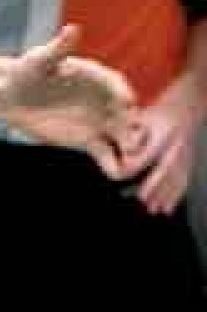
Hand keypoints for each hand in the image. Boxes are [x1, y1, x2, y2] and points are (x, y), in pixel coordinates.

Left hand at [1, 25, 137, 175]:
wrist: (10, 96)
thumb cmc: (26, 72)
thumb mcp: (40, 59)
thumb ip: (59, 48)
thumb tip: (72, 29)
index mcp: (96, 77)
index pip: (116, 85)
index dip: (123, 94)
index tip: (127, 103)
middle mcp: (104, 100)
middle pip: (125, 113)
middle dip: (132, 125)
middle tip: (133, 137)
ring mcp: (99, 121)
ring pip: (121, 135)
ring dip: (128, 147)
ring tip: (128, 157)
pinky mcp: (88, 140)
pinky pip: (105, 153)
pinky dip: (111, 163)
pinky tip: (114, 173)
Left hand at [115, 83, 202, 214]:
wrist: (191, 101)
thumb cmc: (162, 108)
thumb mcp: (145, 114)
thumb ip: (131, 128)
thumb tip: (124, 148)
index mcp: (165, 133)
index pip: (148, 153)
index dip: (134, 165)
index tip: (120, 175)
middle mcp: (177, 145)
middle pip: (165, 170)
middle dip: (154, 187)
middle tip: (144, 202)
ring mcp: (186, 153)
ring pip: (176, 178)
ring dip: (165, 196)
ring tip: (154, 210)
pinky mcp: (189, 159)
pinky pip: (183, 179)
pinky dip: (175, 195)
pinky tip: (167, 208)